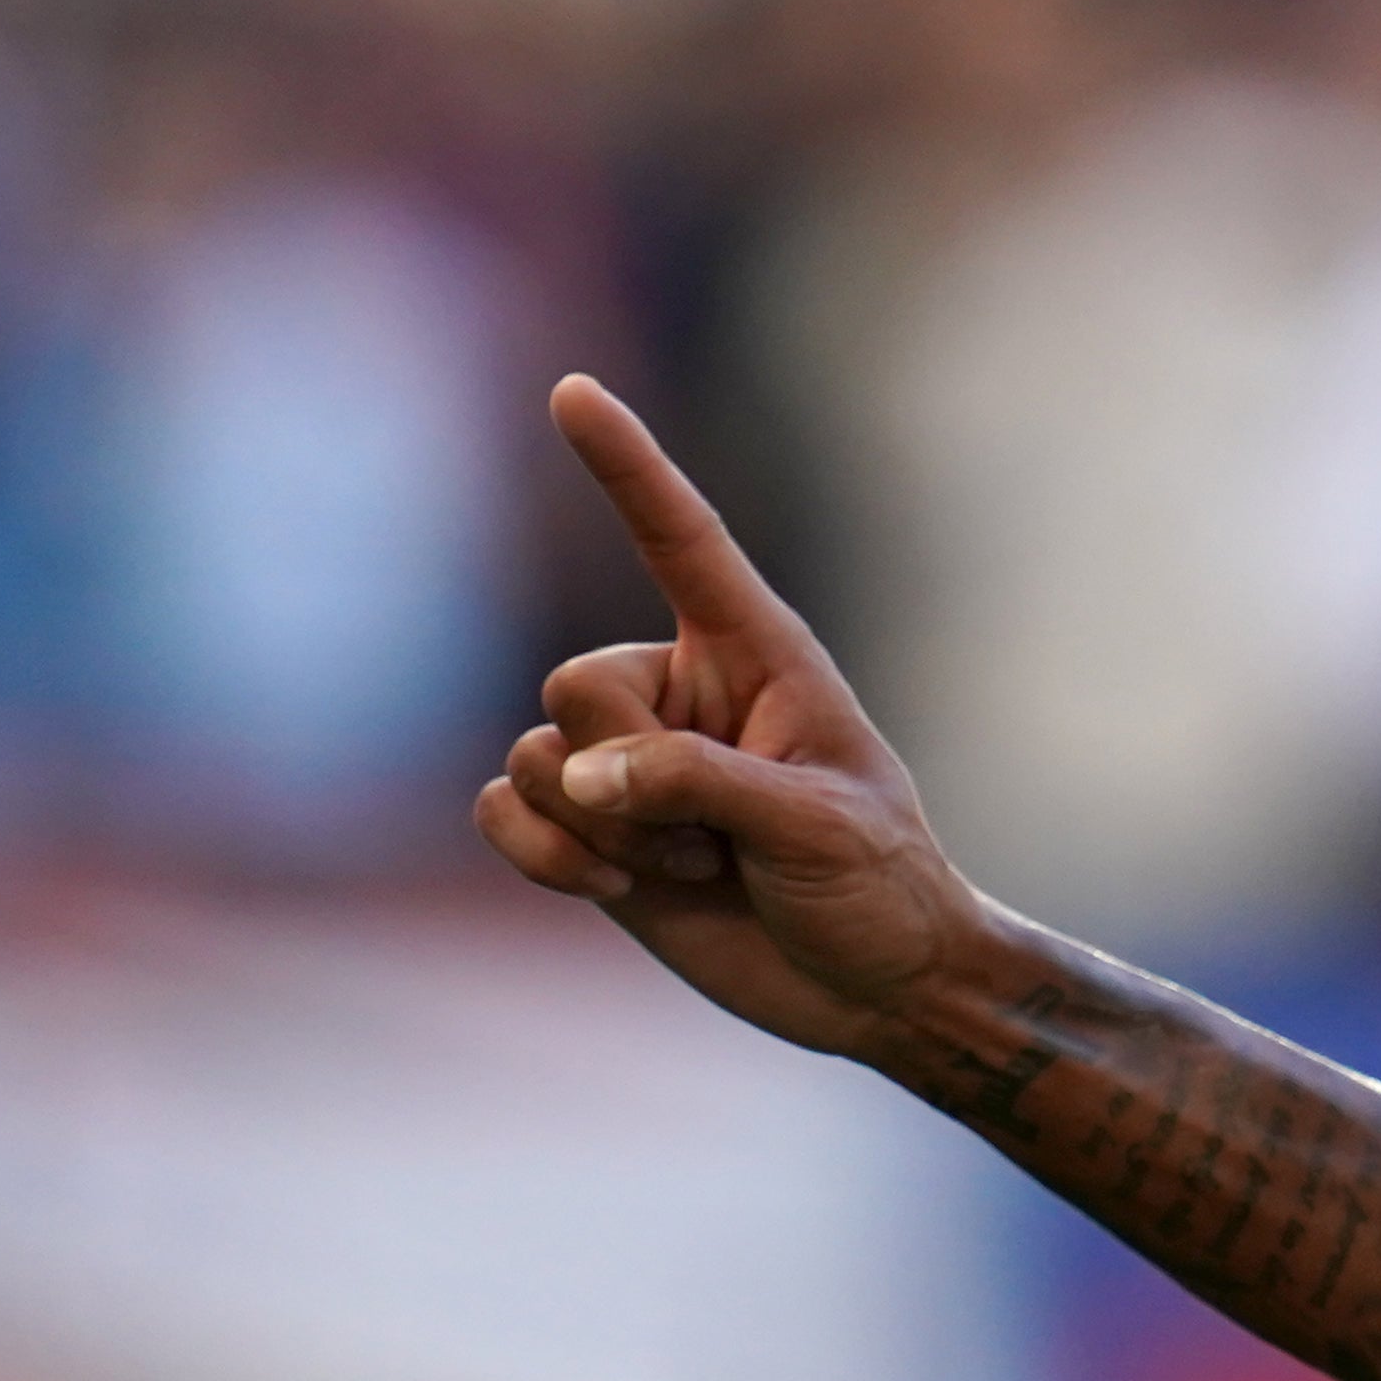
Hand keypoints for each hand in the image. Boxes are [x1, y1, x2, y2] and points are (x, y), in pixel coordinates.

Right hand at [475, 377, 982, 1063]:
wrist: (873, 990)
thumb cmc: (877, 888)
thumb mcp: (815, 826)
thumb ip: (700, 785)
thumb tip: (586, 778)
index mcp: (756, 654)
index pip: (680, 541)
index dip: (626, 467)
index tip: (572, 391)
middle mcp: (680, 692)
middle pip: (576, 685)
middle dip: (627, 774)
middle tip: (715, 838)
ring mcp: (628, 762)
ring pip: (533, 755)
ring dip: (600, 833)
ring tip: (693, 869)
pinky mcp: (590, 831)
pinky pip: (503, 810)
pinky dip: (541, 856)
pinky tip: (609, 891)